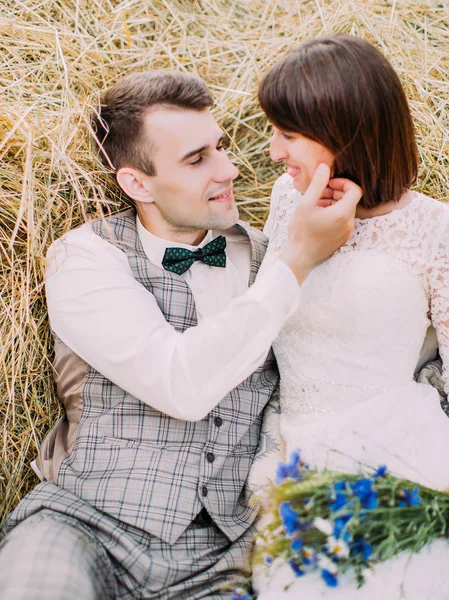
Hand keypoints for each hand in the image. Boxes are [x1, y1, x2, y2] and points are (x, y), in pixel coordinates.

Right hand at [280, 164, 361, 284]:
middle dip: (336, 192)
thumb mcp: (306, 204)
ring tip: (315, 204)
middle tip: (319, 193)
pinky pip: (343, 221)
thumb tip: (324, 166)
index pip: (355, 190)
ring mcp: (346, 232)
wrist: (299, 259)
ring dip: (333, 202)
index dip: (343, 182)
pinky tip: (317, 215)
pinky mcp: (342, 239)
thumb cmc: (301, 232)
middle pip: (350, 199)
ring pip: (346, 210)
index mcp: (342, 214)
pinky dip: (333, 213)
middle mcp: (348, 223)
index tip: (328, 183)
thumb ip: (317, 184)